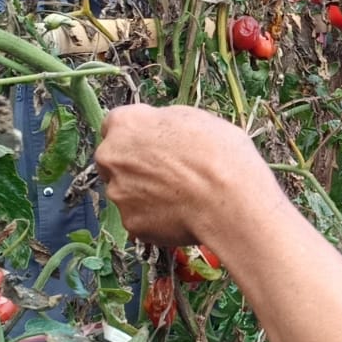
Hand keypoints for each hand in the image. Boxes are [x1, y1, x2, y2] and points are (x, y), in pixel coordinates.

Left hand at [96, 105, 277, 246]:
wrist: (229, 201)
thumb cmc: (220, 154)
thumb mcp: (195, 118)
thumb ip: (164, 124)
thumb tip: (160, 133)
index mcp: (126, 124)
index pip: (115, 124)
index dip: (138, 135)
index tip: (153, 143)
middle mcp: (112, 157)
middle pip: (116, 160)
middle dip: (136, 165)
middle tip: (170, 172)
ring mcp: (119, 193)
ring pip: (128, 192)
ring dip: (146, 193)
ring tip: (184, 197)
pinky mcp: (131, 223)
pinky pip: (141, 218)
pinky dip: (157, 217)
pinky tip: (183, 214)